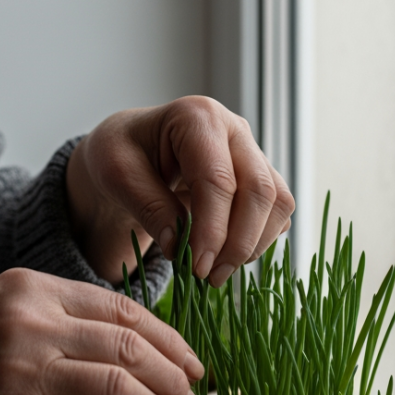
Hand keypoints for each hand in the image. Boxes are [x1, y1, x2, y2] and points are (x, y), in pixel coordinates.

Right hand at [0, 268, 203, 394]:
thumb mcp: (3, 300)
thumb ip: (64, 312)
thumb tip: (135, 339)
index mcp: (33, 289)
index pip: (124, 312)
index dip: (170, 340)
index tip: (191, 361)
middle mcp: (30, 326)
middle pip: (130, 349)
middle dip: (174, 378)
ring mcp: (21, 376)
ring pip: (117, 390)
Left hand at [67, 95, 295, 285]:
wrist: (134, 148)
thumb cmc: (122, 152)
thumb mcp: (117, 174)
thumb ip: (148, 207)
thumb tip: (179, 247)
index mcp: (197, 117)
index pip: (218, 180)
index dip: (213, 229)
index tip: (198, 267)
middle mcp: (234, 130)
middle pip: (259, 190)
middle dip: (239, 242)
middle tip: (209, 277)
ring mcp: (252, 152)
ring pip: (277, 202)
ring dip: (253, 244)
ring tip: (217, 272)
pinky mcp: (260, 176)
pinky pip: (277, 211)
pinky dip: (260, 239)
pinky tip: (228, 255)